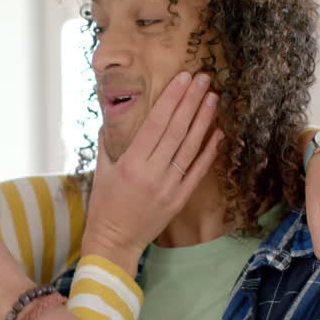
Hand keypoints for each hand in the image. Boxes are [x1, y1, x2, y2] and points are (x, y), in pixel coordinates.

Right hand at [82, 71, 222, 272]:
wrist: (115, 241)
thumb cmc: (104, 204)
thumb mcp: (101, 169)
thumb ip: (109, 139)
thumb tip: (114, 110)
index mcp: (131, 163)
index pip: (156, 123)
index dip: (171, 99)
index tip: (183, 78)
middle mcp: (152, 173)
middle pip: (177, 130)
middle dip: (191, 101)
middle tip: (204, 78)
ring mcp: (169, 187)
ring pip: (190, 147)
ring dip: (203, 120)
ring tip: (212, 97)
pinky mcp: (179, 199)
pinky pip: (198, 171)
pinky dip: (209, 151)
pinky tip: (218, 132)